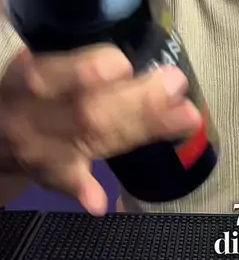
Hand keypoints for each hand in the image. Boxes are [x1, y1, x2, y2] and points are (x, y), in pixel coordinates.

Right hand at [0, 45, 201, 214]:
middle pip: (86, 112)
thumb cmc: (34, 87)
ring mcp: (42, 149)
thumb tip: (131, 60)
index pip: (56, 74)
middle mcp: (35, 114)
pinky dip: (83, 190)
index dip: (87, 71)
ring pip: (92, 140)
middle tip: (177, 85)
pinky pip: (67, 182)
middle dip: (137, 100)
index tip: (124, 65)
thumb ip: (80, 62)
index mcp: (33, 76)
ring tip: (184, 119)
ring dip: (139, 130)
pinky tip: (100, 200)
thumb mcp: (45, 63)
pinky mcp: (51, 174)